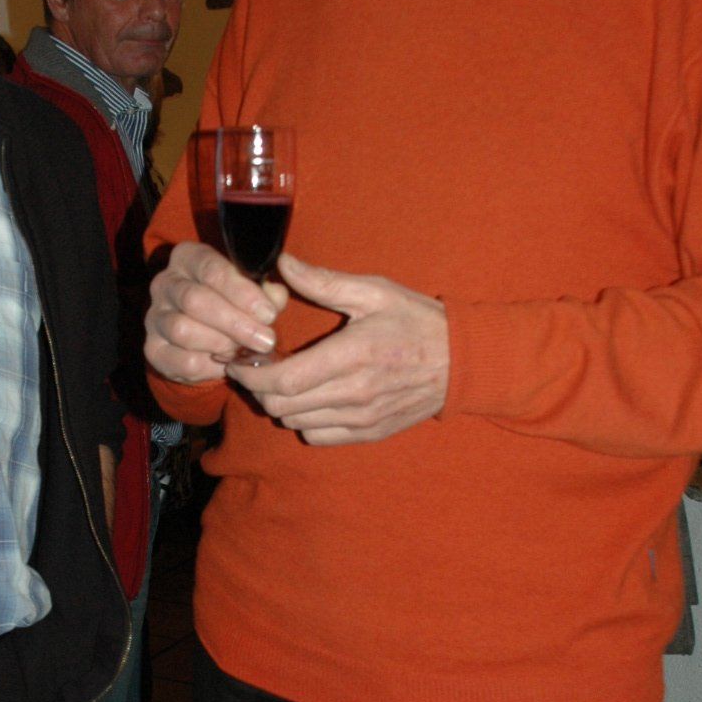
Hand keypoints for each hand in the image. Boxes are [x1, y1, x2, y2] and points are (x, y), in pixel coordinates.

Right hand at [146, 241, 288, 383]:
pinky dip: (209, 366)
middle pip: (195, 300)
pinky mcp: (154, 349)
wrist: (206, 340)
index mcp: (188, 258)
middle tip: (265, 339)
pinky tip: (225, 362)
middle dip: (235, 323)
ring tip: (244, 350)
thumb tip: (274, 296)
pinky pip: (181, 361)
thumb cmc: (233, 305)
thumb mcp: (252, 293)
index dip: (242, 292)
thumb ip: (266, 294)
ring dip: (221, 344)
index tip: (268, 313)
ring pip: (183, 330)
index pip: (211, 268)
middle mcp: (165, 283)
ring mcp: (155, 317)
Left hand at [229, 253, 448, 443]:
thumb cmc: (417, 321)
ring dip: (280, 403)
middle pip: (282, 406)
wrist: (462, 362)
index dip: (250, 374)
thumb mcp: (374, 292)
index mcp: (352, 356)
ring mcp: (362, 418)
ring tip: (282, 379)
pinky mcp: (369, 433)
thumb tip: (282, 264)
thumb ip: (323, 282)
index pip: (283, 381)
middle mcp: (355, 394)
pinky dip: (304, 420)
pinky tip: (310, 397)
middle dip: (259, 388)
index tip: (238, 359)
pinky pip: (317, 436)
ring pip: (295, 423)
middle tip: (256, 366)